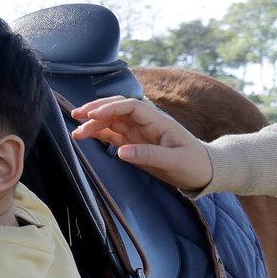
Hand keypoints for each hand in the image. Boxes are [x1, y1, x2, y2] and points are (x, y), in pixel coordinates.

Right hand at [70, 96, 212, 190]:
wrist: (203, 171)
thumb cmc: (193, 163)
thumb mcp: (175, 160)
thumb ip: (149, 155)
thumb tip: (122, 151)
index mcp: (157, 121)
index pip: (130, 106)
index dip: (110, 107)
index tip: (92, 115)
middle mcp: (145, 123)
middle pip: (116, 109)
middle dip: (95, 110)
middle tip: (75, 116)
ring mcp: (138, 132)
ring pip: (110, 121)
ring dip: (93, 124)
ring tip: (76, 133)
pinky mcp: (133, 143)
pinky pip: (112, 134)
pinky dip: (97, 133)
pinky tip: (85, 137)